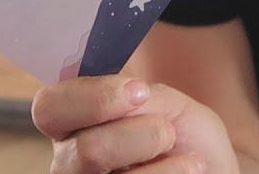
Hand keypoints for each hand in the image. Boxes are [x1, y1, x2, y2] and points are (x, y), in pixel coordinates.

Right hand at [32, 75, 238, 173]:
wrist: (209, 165)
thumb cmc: (181, 133)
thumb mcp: (160, 100)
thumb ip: (131, 93)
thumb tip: (123, 94)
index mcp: (72, 123)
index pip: (48, 107)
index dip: (93, 98)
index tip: (138, 92)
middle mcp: (70, 162)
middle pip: (85, 151)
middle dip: (140, 133)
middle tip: (165, 131)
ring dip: (157, 156)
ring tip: (182, 155)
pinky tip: (184, 169)